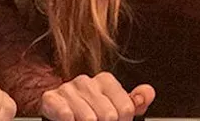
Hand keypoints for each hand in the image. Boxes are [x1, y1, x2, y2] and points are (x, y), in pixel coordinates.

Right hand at [39, 72, 153, 120]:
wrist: (61, 116)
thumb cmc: (90, 113)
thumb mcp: (114, 109)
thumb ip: (133, 102)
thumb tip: (148, 92)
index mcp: (105, 81)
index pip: (126, 109)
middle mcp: (86, 82)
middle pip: (109, 116)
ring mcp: (67, 89)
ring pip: (89, 118)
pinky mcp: (51, 99)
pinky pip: (66, 114)